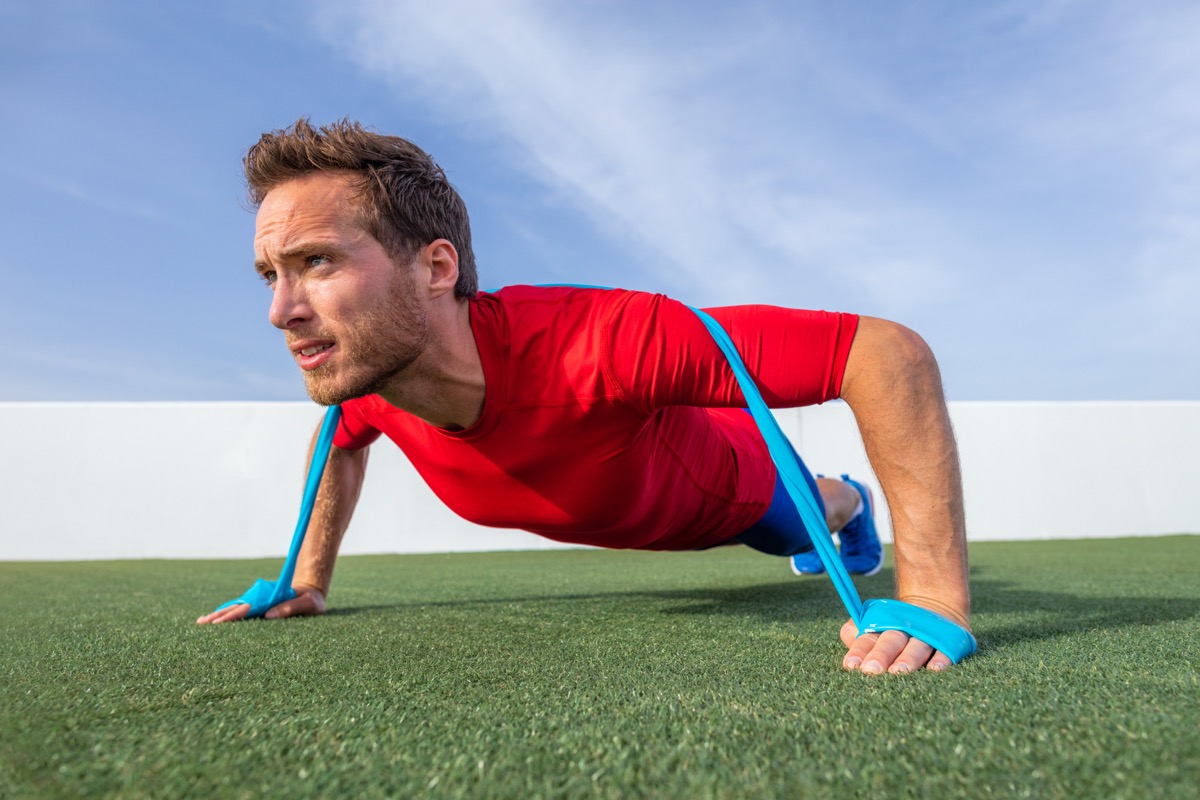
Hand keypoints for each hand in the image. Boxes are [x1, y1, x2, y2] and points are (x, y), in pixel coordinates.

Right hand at [195, 586, 326, 624]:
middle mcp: (262, 601)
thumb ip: (291, 608)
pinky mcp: (260, 606)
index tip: (219, 622)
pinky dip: (227, 614)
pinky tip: (215, 620)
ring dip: (219, 615)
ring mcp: (259, 603)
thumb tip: (268, 616)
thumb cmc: (313, 599)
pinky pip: (241, 611)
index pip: (248, 608)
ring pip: (236, 608)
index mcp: (270, 600)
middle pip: (237, 608)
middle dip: (219, 616)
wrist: (312, 590)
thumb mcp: (309, 603)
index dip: (233, 616)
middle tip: (201, 623)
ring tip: (201, 622)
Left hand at [839, 618, 954, 673]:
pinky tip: (935, 669)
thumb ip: (856, 633)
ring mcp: (927, 636)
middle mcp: (904, 631)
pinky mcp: (948, 641)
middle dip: (881, 655)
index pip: (867, 638)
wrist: (935, 607)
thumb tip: (849, 634)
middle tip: (871, 670)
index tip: (850, 665)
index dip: (859, 651)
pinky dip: (941, 659)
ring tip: (898, 672)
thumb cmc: (897, 627)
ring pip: (916, 647)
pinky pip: (945, 651)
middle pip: (891, 641)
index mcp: (882, 627)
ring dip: (908, 659)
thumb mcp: (876, 625)